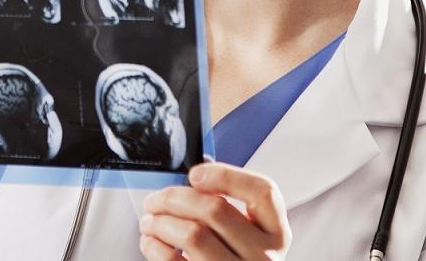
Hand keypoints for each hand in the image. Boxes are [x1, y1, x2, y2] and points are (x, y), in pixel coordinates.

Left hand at [138, 163, 290, 259]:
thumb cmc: (233, 259)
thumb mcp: (245, 233)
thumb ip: (227, 205)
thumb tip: (196, 175)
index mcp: (275, 233)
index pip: (262, 191)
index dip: (225, 175)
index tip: (195, 174)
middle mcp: (263, 255)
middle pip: (215, 209)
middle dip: (174, 198)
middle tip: (155, 200)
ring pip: (193, 234)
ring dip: (160, 222)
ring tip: (150, 221)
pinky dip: (154, 246)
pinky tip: (151, 241)